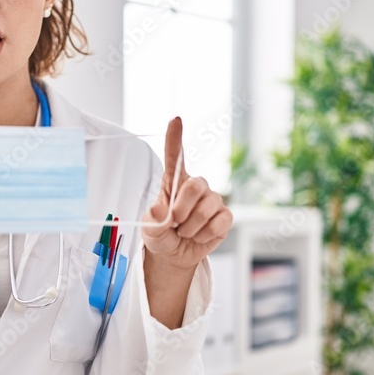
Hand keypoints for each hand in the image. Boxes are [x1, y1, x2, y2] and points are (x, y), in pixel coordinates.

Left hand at [141, 117, 232, 271]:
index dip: (175, 137)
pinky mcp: (224, 216)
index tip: (175, 119)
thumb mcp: (149, 229)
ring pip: (206, 208)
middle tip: (175, 223)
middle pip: (194, 186)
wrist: (175, 255)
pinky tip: (199, 235)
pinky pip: (218, 223)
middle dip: (182, 209)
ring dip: (191, 227)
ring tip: (185, 231)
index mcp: (173, 182)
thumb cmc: (162, 234)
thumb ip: (152, 220)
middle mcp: (195, 186)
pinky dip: (204, 235)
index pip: (175, 156)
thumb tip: (162, 212)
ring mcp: (212, 199)